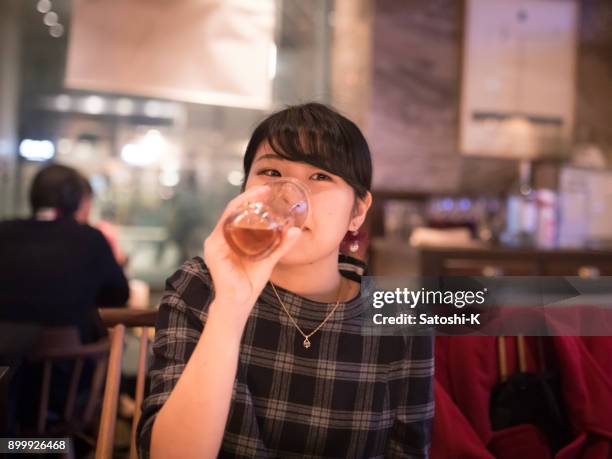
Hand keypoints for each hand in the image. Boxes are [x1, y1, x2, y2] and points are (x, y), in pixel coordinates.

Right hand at [203, 185, 301, 326]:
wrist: (239, 302)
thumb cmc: (251, 282)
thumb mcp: (270, 259)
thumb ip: (281, 245)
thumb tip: (296, 230)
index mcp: (231, 238)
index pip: (240, 213)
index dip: (252, 199)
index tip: (268, 190)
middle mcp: (220, 237)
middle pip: (233, 210)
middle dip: (249, 197)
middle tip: (266, 189)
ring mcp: (215, 242)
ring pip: (229, 214)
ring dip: (244, 202)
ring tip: (260, 194)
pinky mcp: (214, 249)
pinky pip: (225, 227)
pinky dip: (237, 216)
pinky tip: (249, 211)